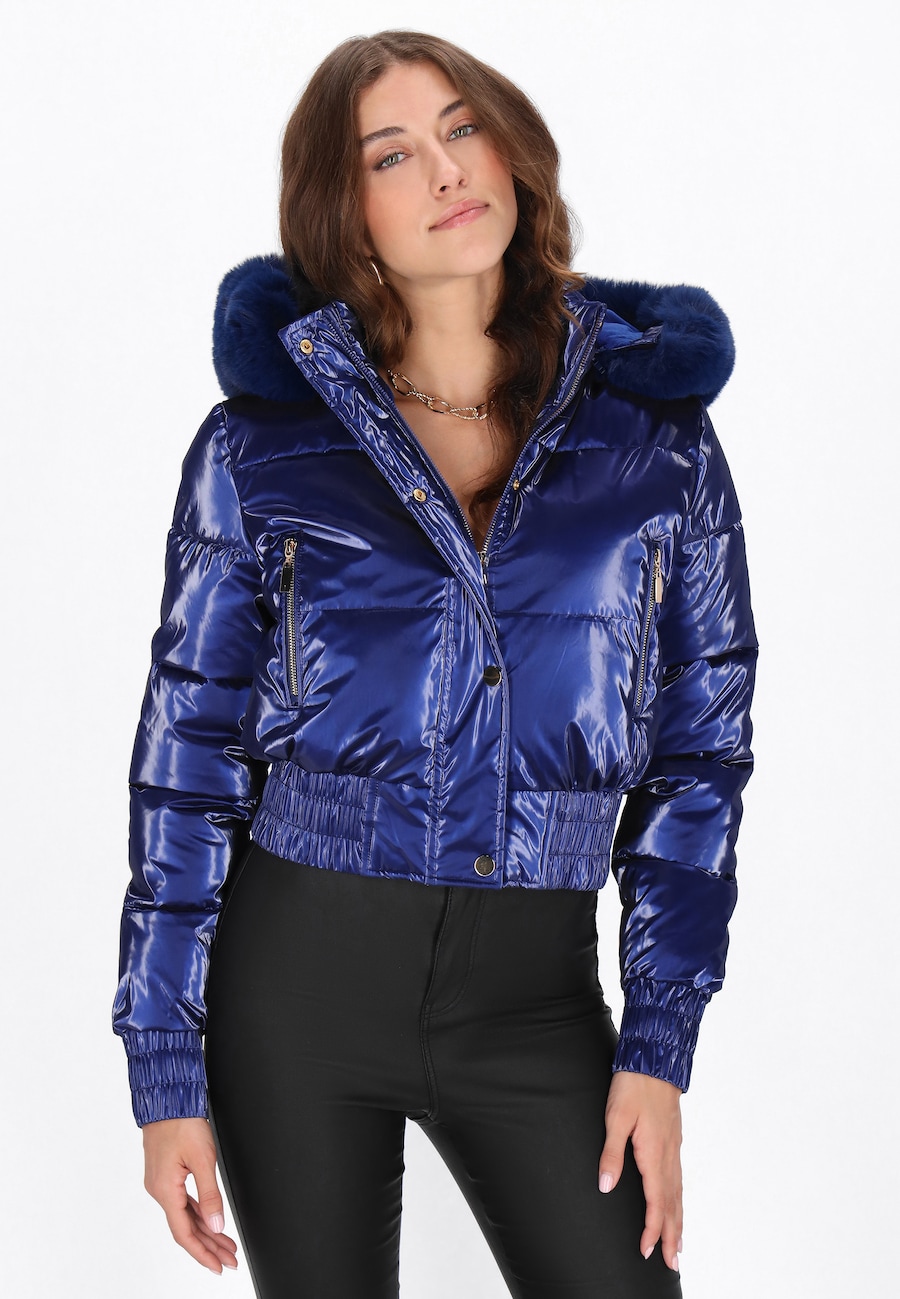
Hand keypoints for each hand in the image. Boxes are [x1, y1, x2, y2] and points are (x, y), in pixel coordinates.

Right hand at [142, 1117, 237, 1273]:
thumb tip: (217, 1224)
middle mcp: (159, 1190)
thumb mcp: (203, 1159)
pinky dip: (198, 1214)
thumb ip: (211, 1195)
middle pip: (186, 1228)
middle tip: (229, 1259)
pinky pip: (182, 1202)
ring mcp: (160, 1183)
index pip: (184, 1233)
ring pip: (185, 1215)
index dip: (202, 1253)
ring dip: (205, 1230)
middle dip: (209, 1246)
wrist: (167, 1099)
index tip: (218, 1266)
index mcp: (165, 1190)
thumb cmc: (182, 1122)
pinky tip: (210, 1221)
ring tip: (226, 1244)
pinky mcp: (165, 1174)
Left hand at [598, 1071, 682, 1271]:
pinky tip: (677, 1203)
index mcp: (653, 1153)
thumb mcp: (615, 1117)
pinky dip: (679, 1198)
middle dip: (672, 1235)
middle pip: (672, 1204)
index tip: (647, 1250)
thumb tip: (606, 1186)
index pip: (656, 1201)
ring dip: (679, 1220)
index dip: (652, 1228)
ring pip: (678, 1192)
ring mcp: (673, 1148)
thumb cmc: (633, 1086)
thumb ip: (611, 1153)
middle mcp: (668, 1155)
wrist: (655, 1061)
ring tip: (679, 1244)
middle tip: (672, 1262)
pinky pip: (679, 1178)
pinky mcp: (673, 1140)